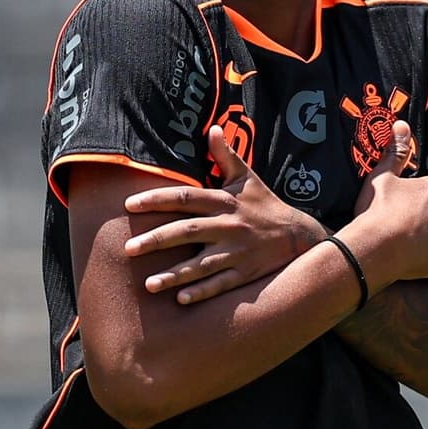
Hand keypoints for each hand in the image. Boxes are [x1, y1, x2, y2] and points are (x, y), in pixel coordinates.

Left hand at [123, 125, 326, 304]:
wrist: (299, 236)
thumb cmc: (266, 205)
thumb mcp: (248, 178)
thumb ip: (226, 155)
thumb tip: (213, 128)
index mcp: (225, 201)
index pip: (185, 197)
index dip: (157, 199)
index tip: (129, 204)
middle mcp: (229, 226)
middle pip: (187, 231)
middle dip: (157, 240)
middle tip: (128, 248)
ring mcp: (237, 252)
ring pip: (201, 264)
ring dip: (175, 275)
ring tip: (149, 284)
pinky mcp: (245, 274)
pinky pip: (220, 285)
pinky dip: (202, 292)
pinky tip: (180, 300)